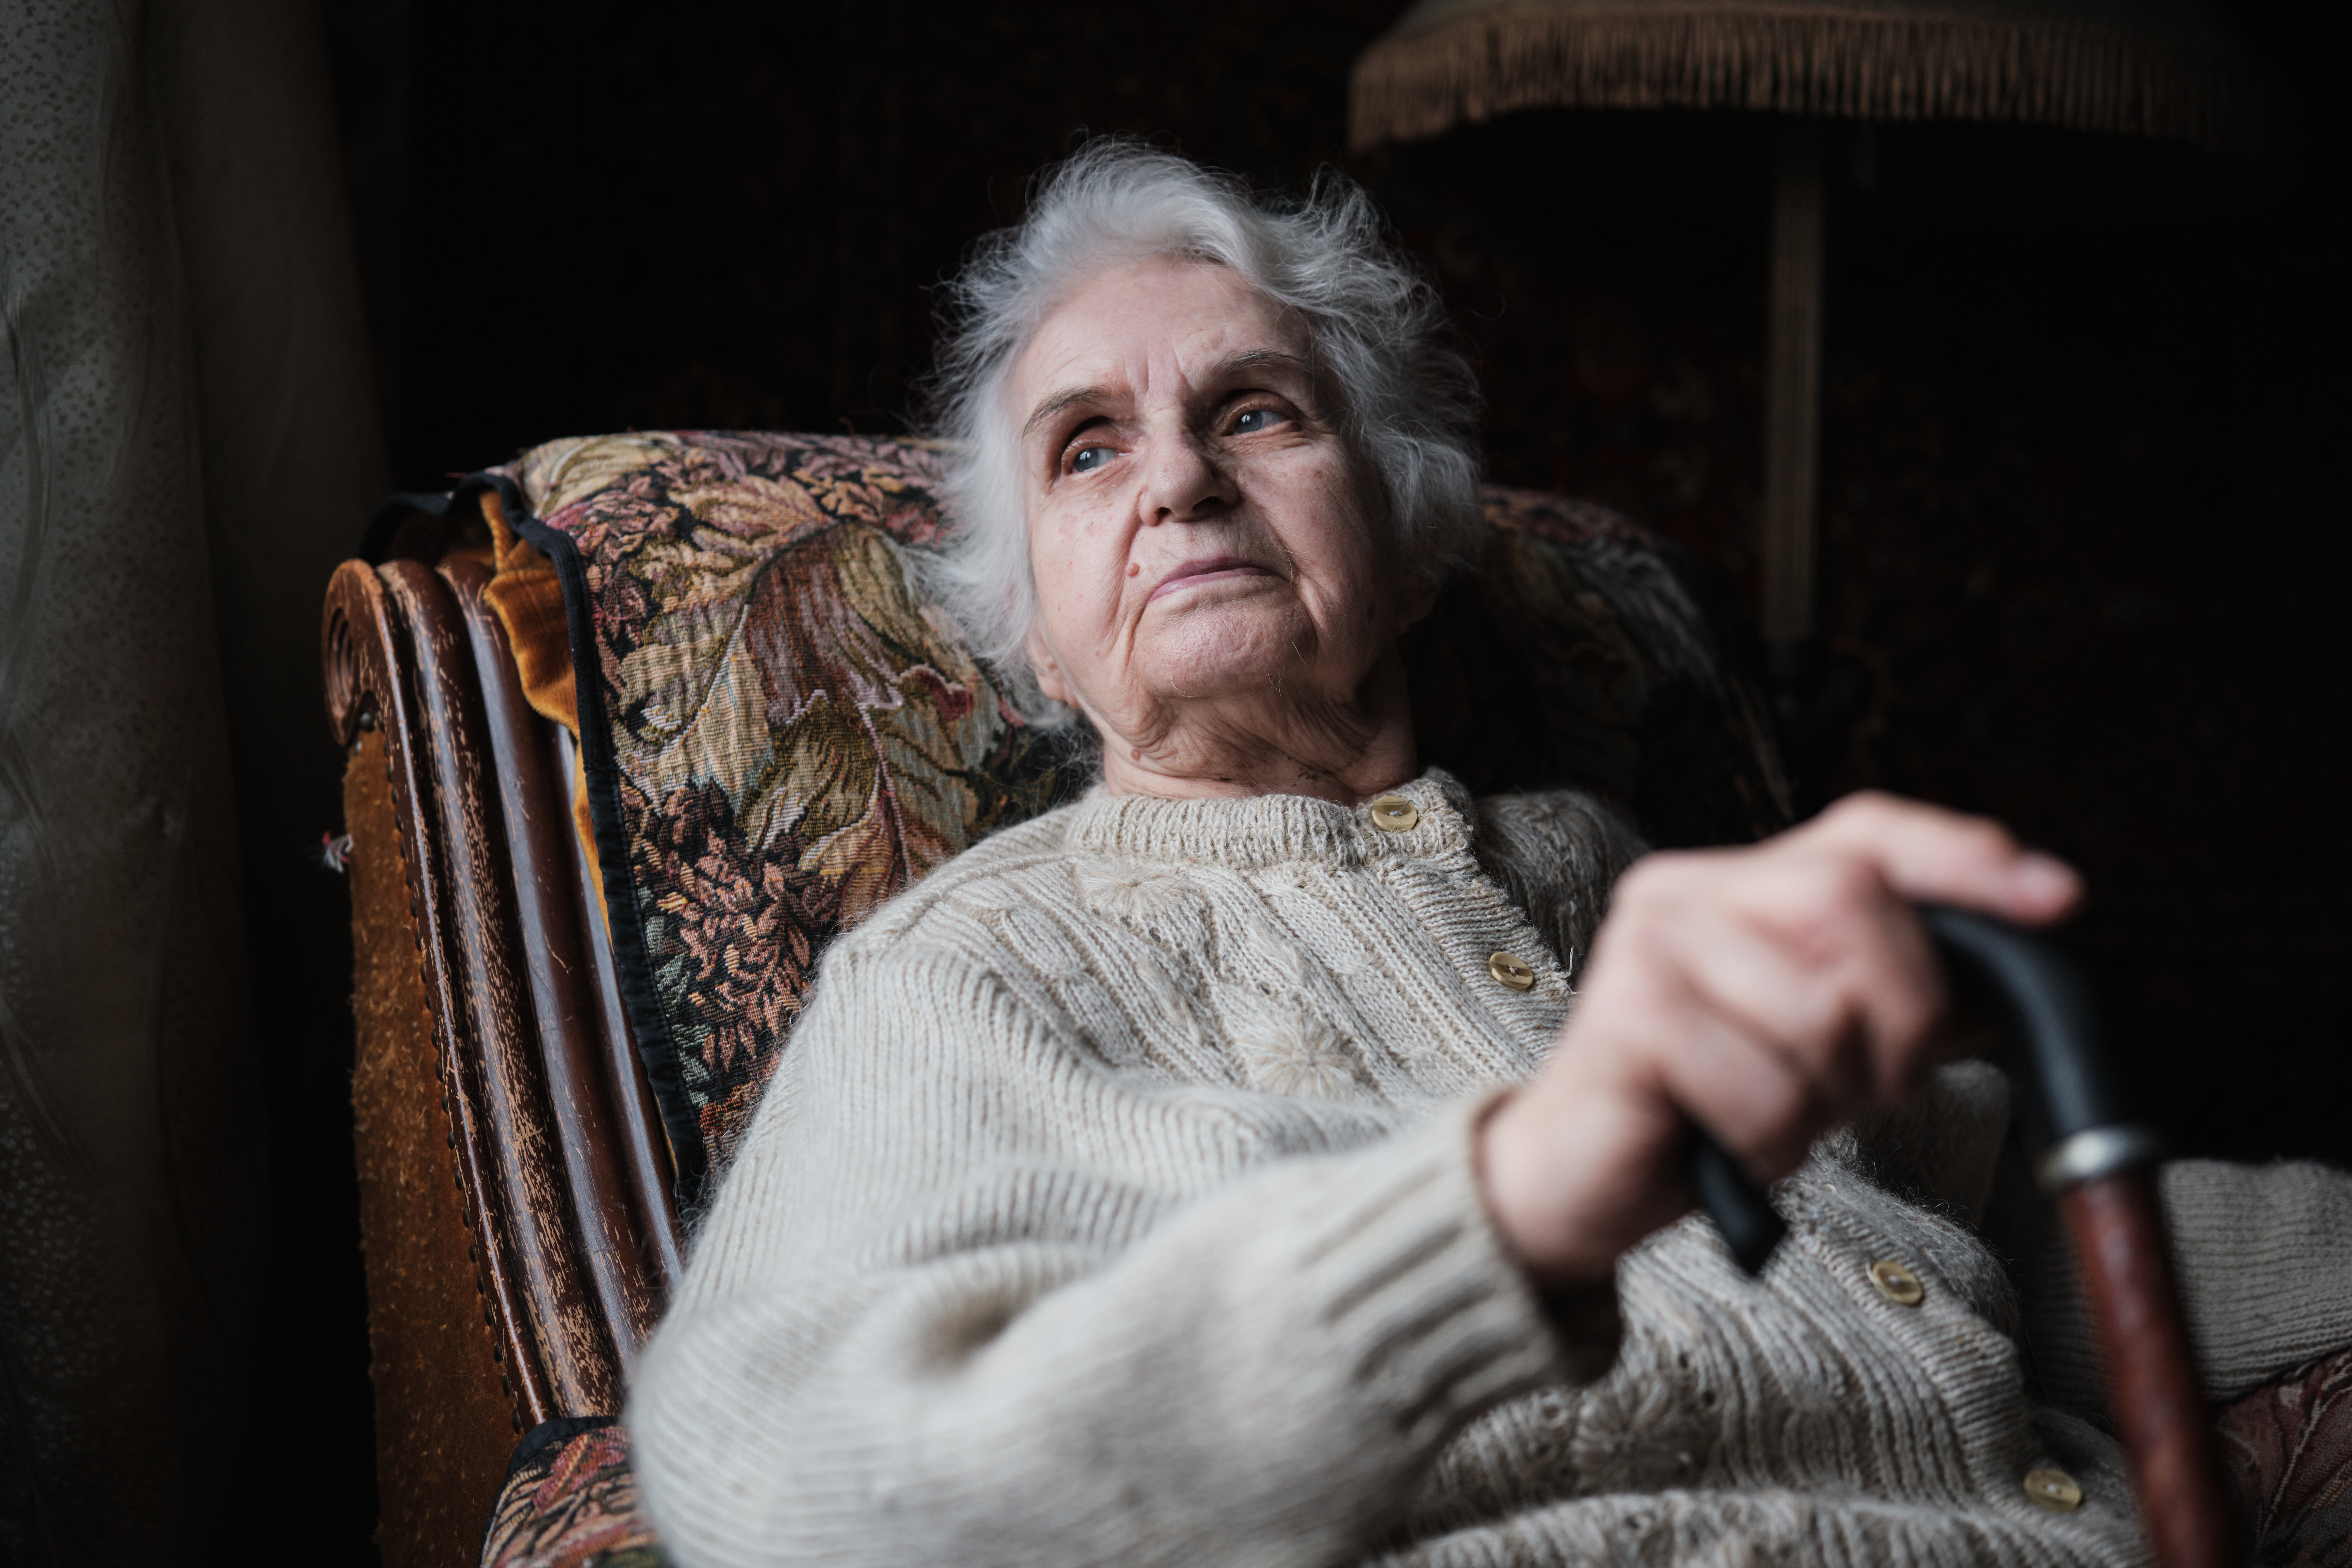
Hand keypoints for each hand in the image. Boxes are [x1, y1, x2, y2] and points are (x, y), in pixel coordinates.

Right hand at [1476, 792, 2080, 1284]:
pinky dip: (1767, 1140)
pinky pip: (1764, 1088)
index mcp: (1734, 882)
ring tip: (1767, 1115)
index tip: (2058, 901)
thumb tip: (2017, 970)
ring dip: (1821, 1099)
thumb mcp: (1823, 1046)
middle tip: (1863, 1086)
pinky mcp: (1626, 1018)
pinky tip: (1724, 1138)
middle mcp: (1684, 891)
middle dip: (1899, 1017)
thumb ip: (1902, 1000)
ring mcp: (1647, 946)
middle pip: (1855, 908)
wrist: (1574, 1181)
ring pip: (1819, 1016)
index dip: (1963, 860)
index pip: (1866, 834)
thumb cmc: (1705, 1108)